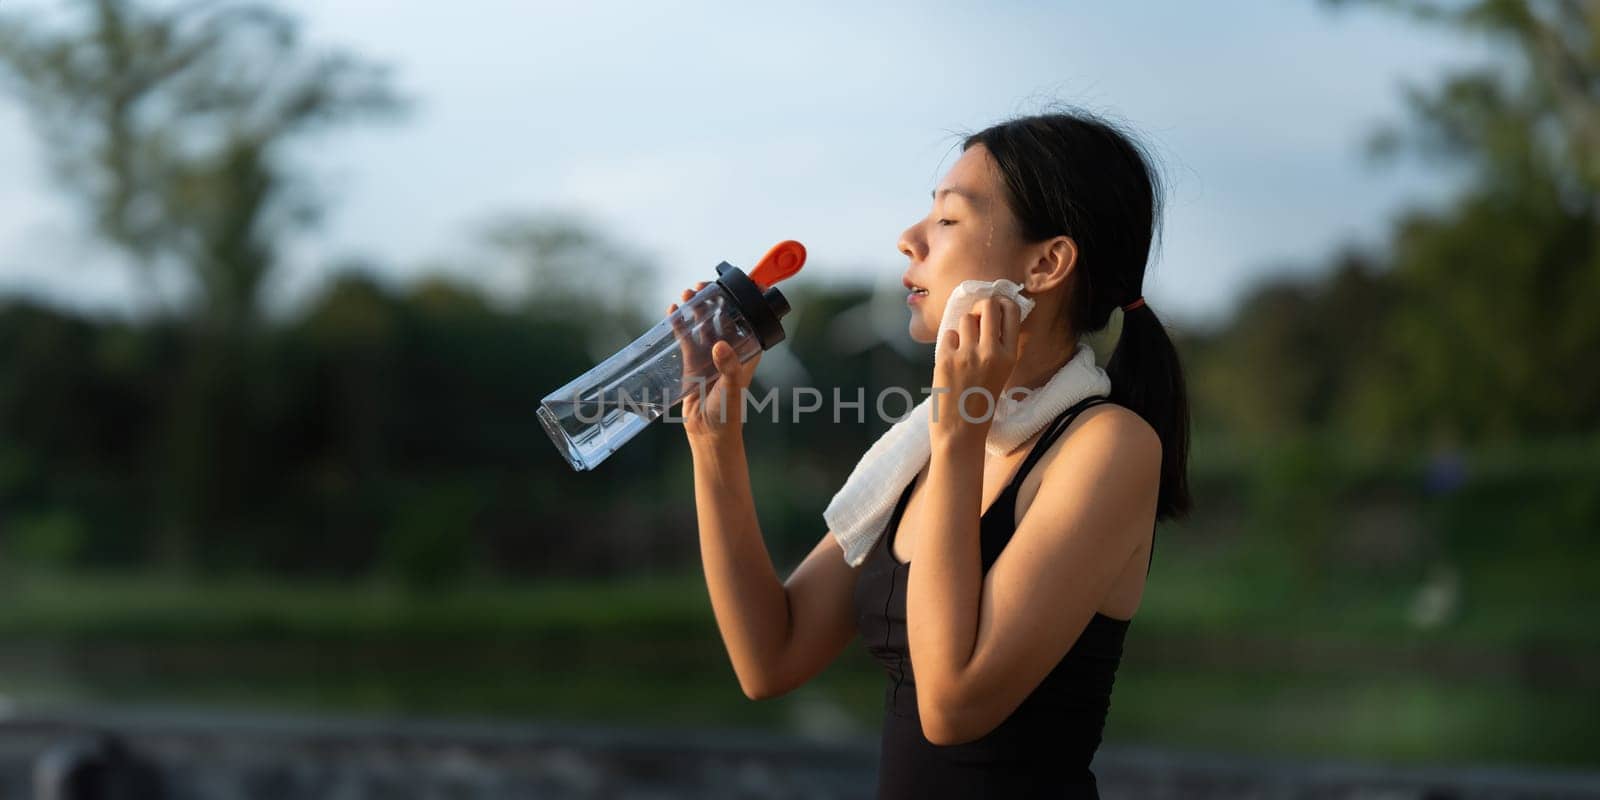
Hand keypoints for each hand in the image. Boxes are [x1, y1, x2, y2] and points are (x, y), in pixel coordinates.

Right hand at [668, 281, 761, 443]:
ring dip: (696, 308)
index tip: (741, 282)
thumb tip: (720, 345)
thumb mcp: (731, 388)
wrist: (709, 434)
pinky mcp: (692, 362)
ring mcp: (710, 355)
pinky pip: (686, 337)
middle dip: (714, 299)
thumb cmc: (727, 413)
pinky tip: (673, 311)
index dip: (746, 300)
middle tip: (702, 286)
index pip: (750, 319)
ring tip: (687, 293)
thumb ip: (729, 367)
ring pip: (703, 324)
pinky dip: (680, 324)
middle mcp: (730, 350)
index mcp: (747, 352)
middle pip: (723, 316)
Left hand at [931, 295, 1020, 440]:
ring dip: (963, 328)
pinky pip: (948, 335)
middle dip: (980, 308)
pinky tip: (951, 361)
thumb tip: (989, 316)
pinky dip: (949, 344)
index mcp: (1009, 357)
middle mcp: (991, 352)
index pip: (1011, 311)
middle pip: (987, 305)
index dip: (1001, 303)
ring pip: (965, 319)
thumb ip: (998, 348)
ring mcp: (968, 354)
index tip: (994, 308)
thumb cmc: (980, 405)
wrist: (960, 432)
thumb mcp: (1000, 374)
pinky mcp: (946, 359)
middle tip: (975, 321)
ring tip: (962, 348)